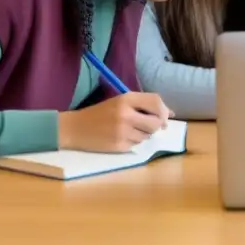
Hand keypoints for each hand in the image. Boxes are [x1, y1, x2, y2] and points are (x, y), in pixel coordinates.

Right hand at [58, 92, 172, 152]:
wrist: (74, 128)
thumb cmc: (100, 113)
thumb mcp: (120, 102)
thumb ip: (144, 105)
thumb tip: (170, 114)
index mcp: (126, 99)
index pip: (156, 102)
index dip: (164, 110)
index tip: (164, 117)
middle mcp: (126, 114)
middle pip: (156, 122)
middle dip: (156, 126)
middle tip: (148, 126)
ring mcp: (122, 131)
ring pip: (147, 135)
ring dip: (144, 134)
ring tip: (130, 130)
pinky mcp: (118, 145)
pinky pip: (136, 145)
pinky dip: (134, 142)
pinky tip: (122, 137)